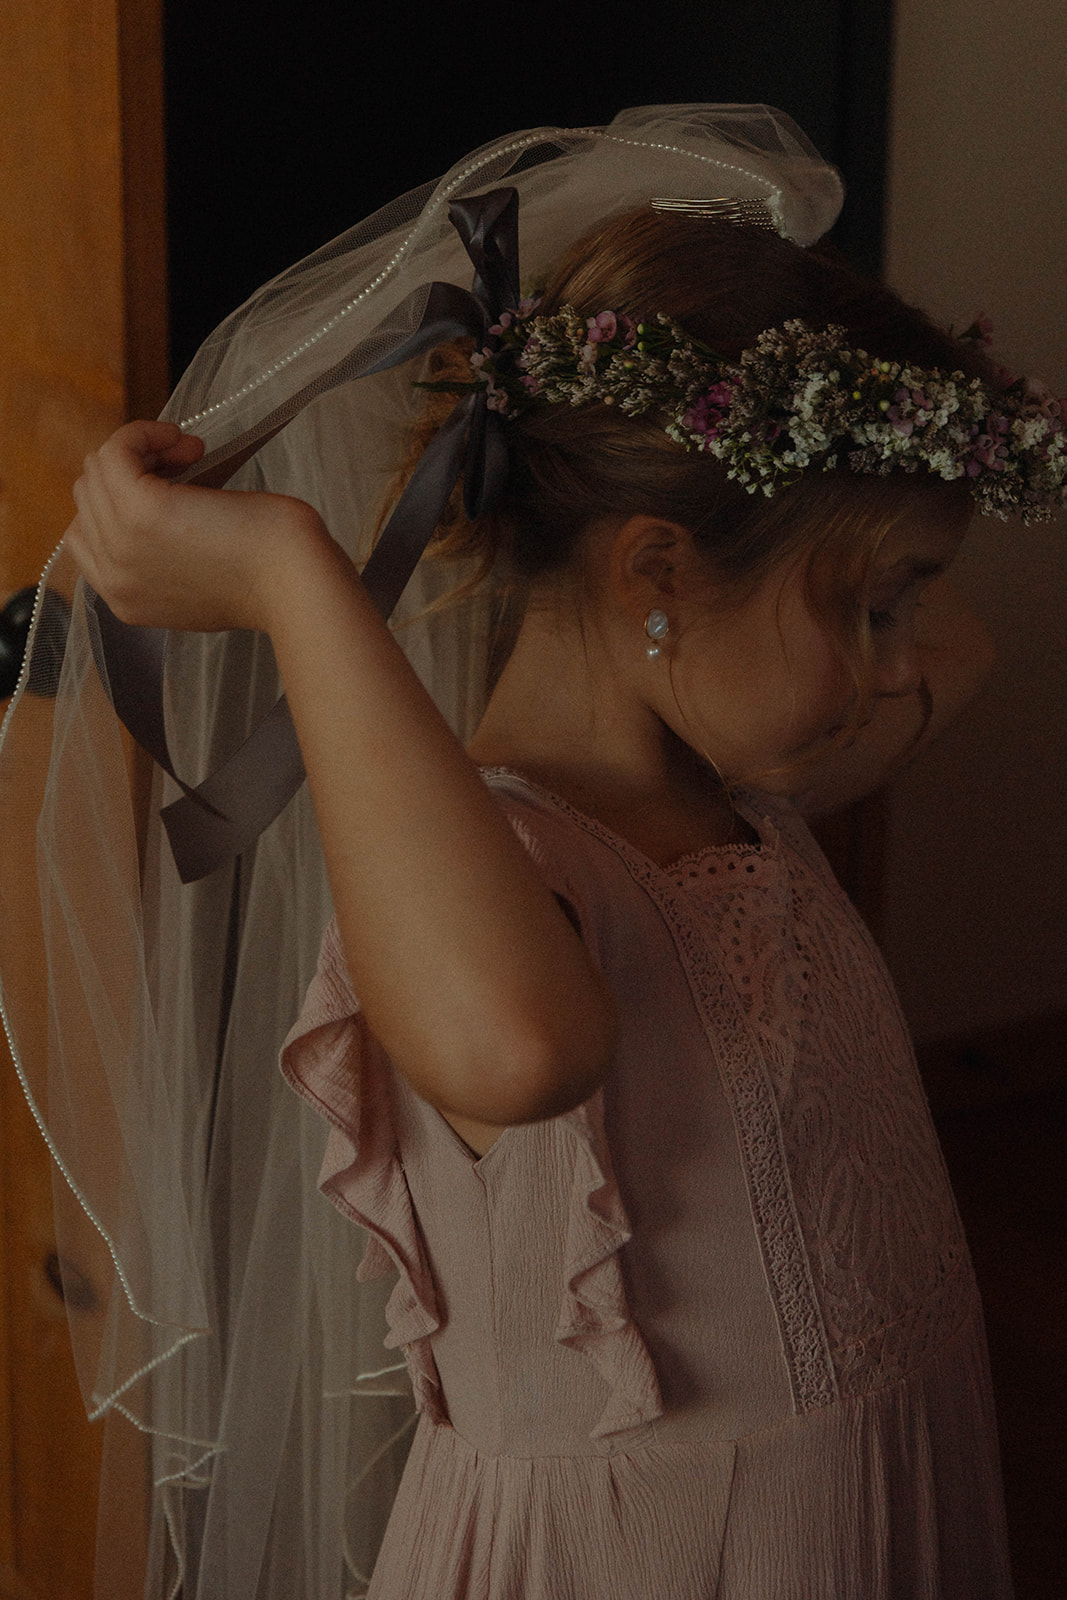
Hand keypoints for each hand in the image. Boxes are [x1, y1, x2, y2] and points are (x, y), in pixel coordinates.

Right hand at [68, 420, 325, 632]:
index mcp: (126, 600)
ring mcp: (122, 545)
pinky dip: (143, 433)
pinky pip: (115, 451)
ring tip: (192, 452)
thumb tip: (155, 497)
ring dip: (143, 449)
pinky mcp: (140, 510)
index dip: (122, 501)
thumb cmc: (269, 574)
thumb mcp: (202, 577)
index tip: (173, 486)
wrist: (296, 584)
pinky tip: (183, 440)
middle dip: (135, 471)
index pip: (86, 533)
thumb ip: (164, 557)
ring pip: (99, 471)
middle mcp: (114, 579)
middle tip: (189, 463)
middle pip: (90, 498)